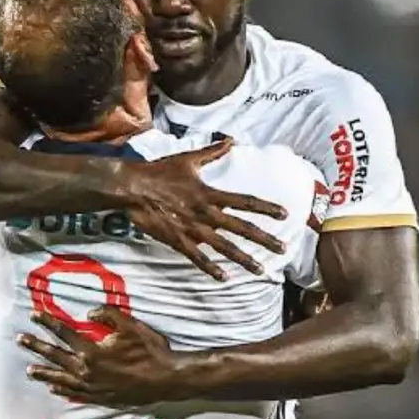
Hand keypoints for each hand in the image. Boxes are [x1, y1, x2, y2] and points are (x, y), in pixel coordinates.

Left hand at [18, 308, 186, 405]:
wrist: (166, 379)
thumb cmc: (149, 350)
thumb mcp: (130, 325)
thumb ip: (107, 315)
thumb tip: (88, 312)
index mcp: (91, 352)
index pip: (64, 333)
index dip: (48, 323)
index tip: (34, 315)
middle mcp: (86, 371)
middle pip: (56, 357)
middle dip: (37, 347)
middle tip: (21, 340)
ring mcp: (92, 387)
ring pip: (62, 379)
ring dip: (45, 373)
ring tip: (30, 370)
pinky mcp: (101, 397)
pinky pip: (75, 394)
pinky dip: (63, 390)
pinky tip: (54, 388)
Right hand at [122, 140, 286, 279]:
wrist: (133, 187)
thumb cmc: (160, 171)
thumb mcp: (189, 159)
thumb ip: (213, 152)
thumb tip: (231, 140)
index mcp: (210, 193)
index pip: (245, 201)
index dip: (266, 208)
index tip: (285, 214)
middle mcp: (206, 213)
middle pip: (241, 228)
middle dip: (264, 239)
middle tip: (283, 248)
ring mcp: (193, 228)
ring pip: (224, 247)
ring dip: (243, 259)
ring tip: (261, 270)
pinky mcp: (178, 240)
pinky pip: (197, 257)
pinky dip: (210, 268)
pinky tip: (223, 278)